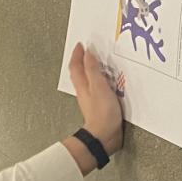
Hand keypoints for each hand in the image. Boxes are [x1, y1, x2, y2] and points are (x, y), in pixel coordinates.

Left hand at [68, 43, 124, 161]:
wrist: (104, 136)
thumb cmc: (102, 113)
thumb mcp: (99, 86)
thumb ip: (93, 70)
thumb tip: (88, 54)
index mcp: (82, 85)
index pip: (76, 66)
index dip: (77, 54)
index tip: (80, 45)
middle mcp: (84, 91)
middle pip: (78, 72)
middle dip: (81, 60)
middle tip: (85, 51)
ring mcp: (91, 99)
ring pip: (86, 80)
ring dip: (89, 70)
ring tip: (95, 62)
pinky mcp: (99, 105)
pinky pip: (95, 88)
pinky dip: (97, 80)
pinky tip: (105, 81)